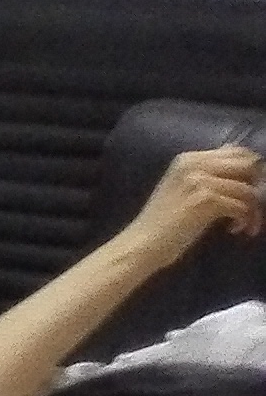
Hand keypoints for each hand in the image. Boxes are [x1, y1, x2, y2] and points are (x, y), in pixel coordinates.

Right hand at [132, 141, 263, 259]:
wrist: (142, 244)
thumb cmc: (163, 223)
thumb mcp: (184, 189)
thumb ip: (208, 176)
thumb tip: (245, 174)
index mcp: (189, 158)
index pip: (237, 151)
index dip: (252, 171)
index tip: (250, 192)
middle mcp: (194, 164)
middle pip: (248, 164)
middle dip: (259, 186)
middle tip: (252, 207)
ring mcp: (199, 180)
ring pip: (249, 188)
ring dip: (254, 210)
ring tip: (246, 225)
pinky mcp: (205, 200)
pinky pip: (243, 205)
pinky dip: (246, 220)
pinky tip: (235, 230)